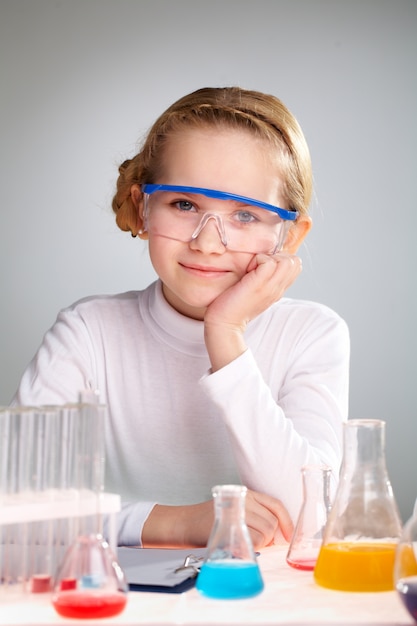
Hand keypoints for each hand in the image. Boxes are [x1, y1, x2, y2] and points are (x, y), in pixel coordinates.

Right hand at [141, 489, 292, 549]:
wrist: (186, 522)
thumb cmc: (211, 521)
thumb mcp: (235, 511)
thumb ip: (255, 518)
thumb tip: (276, 537)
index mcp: (248, 494)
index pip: (276, 505)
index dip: (286, 522)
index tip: (289, 536)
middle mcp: (245, 498)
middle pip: (272, 522)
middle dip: (270, 537)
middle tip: (255, 542)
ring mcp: (238, 509)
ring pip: (265, 531)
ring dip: (260, 543)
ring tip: (244, 543)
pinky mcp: (231, 522)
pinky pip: (254, 538)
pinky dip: (251, 546)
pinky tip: (240, 545)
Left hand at [204, 253, 301, 370]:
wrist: (225, 323)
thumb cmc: (232, 306)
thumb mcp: (254, 290)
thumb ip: (263, 278)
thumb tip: (262, 260)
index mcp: (278, 289)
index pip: (295, 265)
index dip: (280, 259)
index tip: (261, 268)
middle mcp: (278, 289)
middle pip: (295, 261)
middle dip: (277, 256)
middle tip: (257, 267)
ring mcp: (271, 287)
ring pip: (287, 260)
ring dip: (268, 258)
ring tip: (252, 269)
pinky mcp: (260, 284)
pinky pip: (269, 262)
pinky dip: (257, 260)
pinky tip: (247, 271)